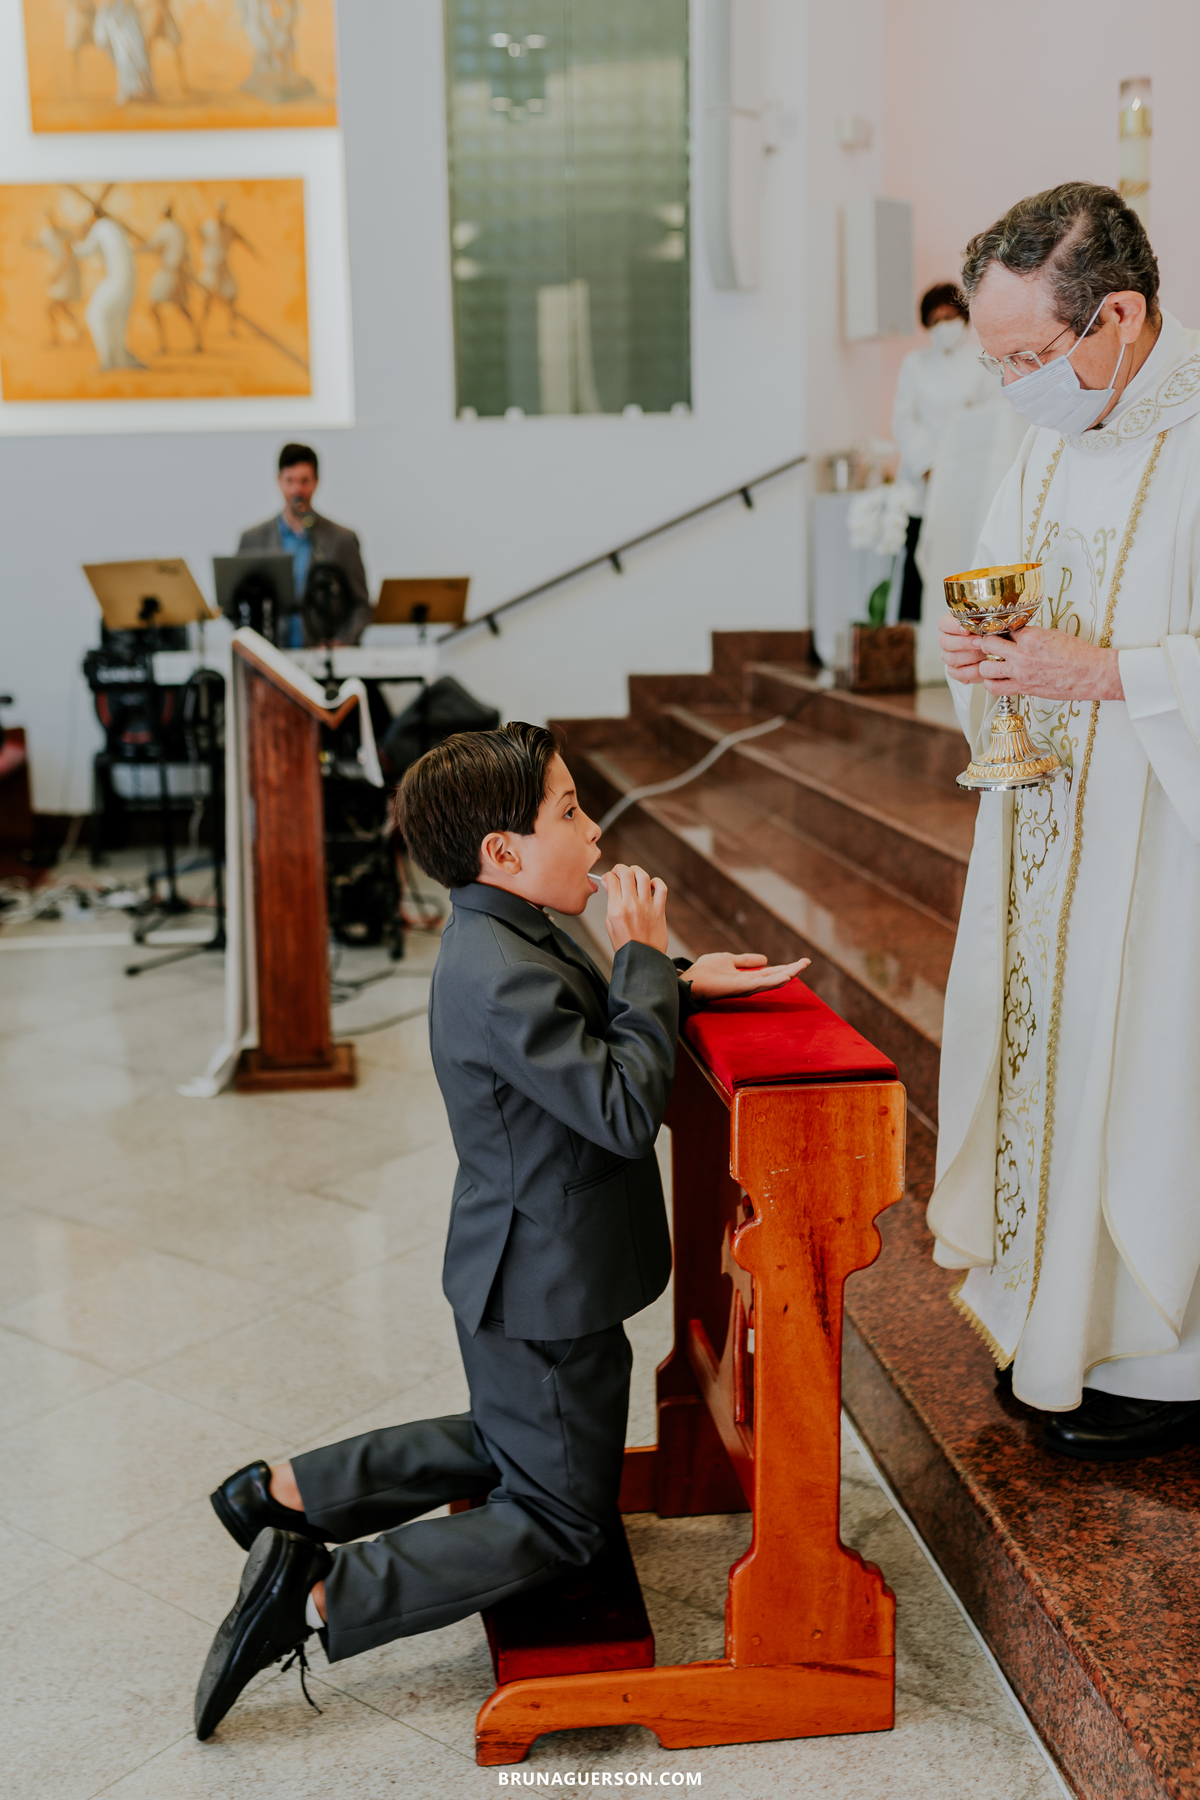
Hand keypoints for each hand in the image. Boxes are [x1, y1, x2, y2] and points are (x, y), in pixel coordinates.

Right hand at [603, 863, 668, 954]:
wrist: (643, 960)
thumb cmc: (625, 944)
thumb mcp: (610, 924)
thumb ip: (610, 902)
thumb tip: (609, 884)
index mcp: (616, 910)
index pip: (611, 880)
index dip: (608, 875)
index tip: (608, 878)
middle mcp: (631, 905)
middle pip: (626, 873)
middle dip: (620, 868)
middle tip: (619, 872)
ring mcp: (647, 906)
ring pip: (643, 876)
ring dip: (636, 871)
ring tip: (633, 874)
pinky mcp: (660, 910)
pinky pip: (661, 887)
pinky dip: (656, 882)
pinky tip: (650, 886)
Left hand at [680, 951, 809, 998]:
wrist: (690, 980)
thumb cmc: (705, 971)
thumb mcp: (729, 960)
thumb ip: (745, 960)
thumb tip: (764, 959)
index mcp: (748, 978)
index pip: (771, 973)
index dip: (786, 967)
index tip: (802, 961)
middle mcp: (750, 985)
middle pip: (775, 978)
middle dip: (792, 971)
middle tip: (807, 962)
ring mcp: (746, 988)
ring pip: (772, 982)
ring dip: (788, 974)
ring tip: (801, 966)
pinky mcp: (741, 989)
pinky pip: (761, 985)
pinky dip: (775, 981)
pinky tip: (786, 976)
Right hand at [940, 613, 988, 683]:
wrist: (997, 654)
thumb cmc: (993, 635)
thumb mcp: (991, 625)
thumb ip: (986, 623)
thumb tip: (991, 624)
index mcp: (951, 626)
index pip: (943, 623)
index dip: (953, 626)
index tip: (967, 630)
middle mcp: (947, 641)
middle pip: (945, 642)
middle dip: (964, 643)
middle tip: (980, 642)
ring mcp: (949, 657)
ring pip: (951, 658)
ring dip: (971, 656)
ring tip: (986, 654)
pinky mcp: (954, 672)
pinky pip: (959, 673)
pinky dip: (973, 670)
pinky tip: (984, 667)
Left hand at [974, 624, 1122, 701]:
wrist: (1092, 673)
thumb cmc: (1078, 654)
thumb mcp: (1053, 634)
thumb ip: (1031, 634)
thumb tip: (1018, 634)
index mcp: (1031, 636)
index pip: (1002, 627)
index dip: (999, 629)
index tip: (999, 631)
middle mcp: (1022, 654)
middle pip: (987, 645)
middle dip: (986, 644)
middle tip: (991, 646)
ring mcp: (1020, 673)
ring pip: (985, 669)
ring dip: (985, 666)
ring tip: (992, 664)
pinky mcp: (1023, 688)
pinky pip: (995, 688)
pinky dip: (992, 684)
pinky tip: (998, 680)